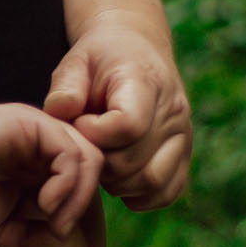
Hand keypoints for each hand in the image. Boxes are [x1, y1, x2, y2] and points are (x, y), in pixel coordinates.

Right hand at [0, 103, 103, 246]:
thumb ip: (31, 242)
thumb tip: (66, 244)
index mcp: (30, 170)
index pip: (77, 185)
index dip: (74, 212)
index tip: (52, 235)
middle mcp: (38, 148)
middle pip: (91, 170)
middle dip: (82, 205)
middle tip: (57, 229)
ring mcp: (35, 133)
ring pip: (90, 158)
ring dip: (78, 196)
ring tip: (52, 216)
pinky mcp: (28, 124)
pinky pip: (72, 150)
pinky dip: (68, 181)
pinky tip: (45, 201)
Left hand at [44, 15, 190, 208]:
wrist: (135, 51)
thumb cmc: (100, 59)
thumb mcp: (76, 60)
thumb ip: (65, 87)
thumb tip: (61, 112)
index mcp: (146, 84)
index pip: (128, 126)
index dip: (94, 134)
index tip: (80, 122)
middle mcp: (173, 112)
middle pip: (133, 161)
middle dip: (97, 161)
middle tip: (84, 144)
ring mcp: (183, 137)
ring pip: (151, 182)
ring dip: (116, 182)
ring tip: (100, 158)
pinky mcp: (184, 155)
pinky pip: (166, 192)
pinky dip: (139, 195)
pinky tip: (118, 177)